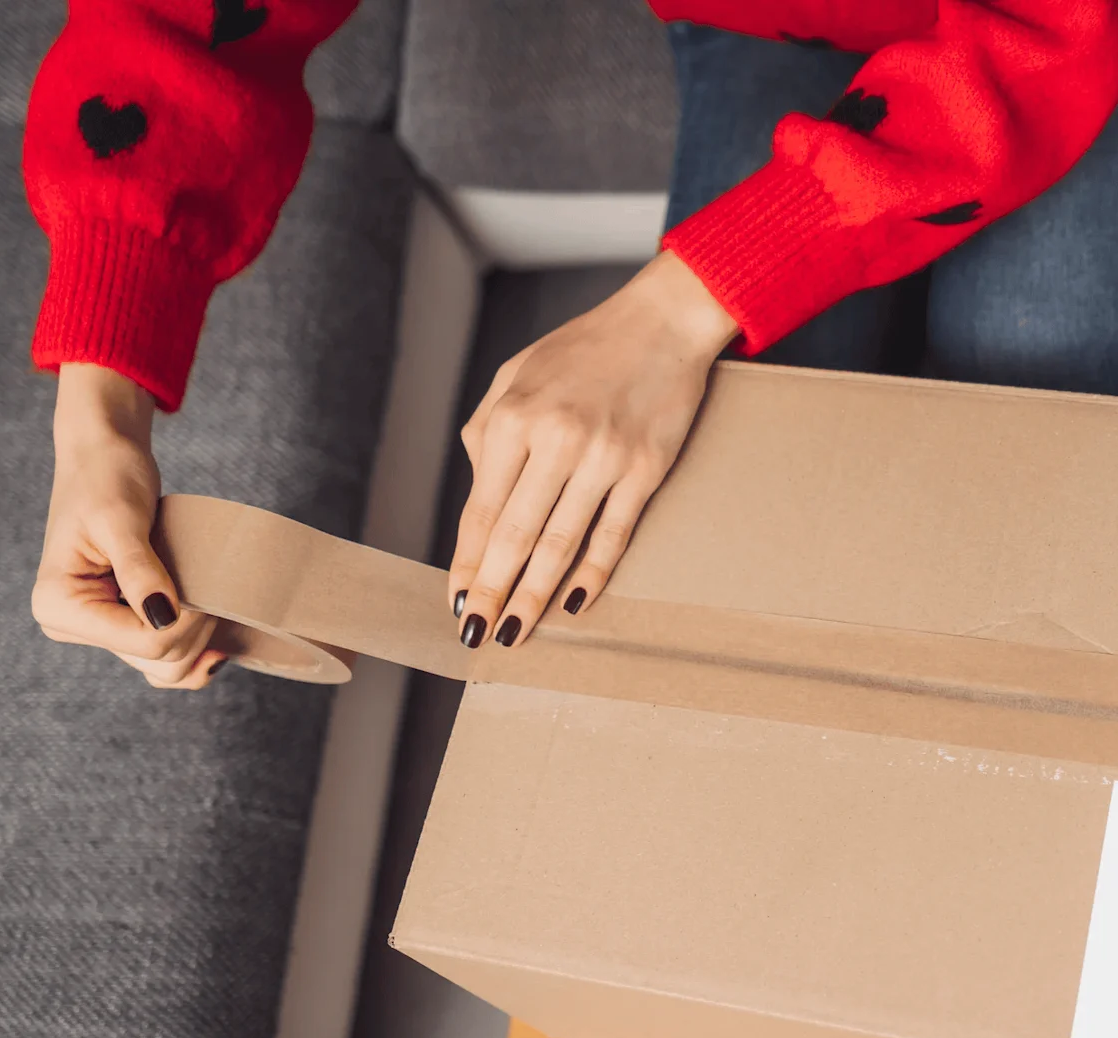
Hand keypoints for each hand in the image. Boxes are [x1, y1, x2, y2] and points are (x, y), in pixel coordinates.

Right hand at [32, 363, 227, 688]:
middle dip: (197, 628)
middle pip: (158, 660)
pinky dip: (195, 650)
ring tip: (210, 595)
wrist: (103, 457)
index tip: (204, 581)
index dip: (189, 620)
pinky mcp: (122, 623)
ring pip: (165, 667)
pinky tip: (218, 631)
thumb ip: (139, 571)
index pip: (145, 643)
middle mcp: (71, 626)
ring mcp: (98, 628)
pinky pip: (163, 659)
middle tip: (209, 581)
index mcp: (57, 606)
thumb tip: (162, 619)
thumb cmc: (106, 477)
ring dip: (199, 640)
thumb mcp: (121, 521)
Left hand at [449, 250, 738, 646]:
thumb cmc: (584, 349)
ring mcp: (602, 458)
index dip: (467, 564)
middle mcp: (553, 441)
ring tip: (516, 633)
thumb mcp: (516, 375)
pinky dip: (592, 573)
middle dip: (491, 594)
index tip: (456, 602)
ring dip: (534, 597)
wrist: (661, 322)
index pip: (481, 512)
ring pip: (559, 545)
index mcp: (511, 419)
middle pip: (514, 538)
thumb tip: (480, 498)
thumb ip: (488, 433)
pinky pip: (612, 533)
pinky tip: (574, 603)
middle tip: (476, 637)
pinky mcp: (644, 469)